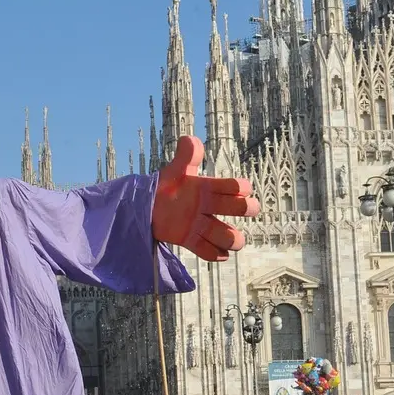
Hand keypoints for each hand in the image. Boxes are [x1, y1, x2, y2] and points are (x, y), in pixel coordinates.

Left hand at [151, 137, 257, 260]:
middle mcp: (210, 206)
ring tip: (231, 241)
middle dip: (247, 208)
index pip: (233, 186)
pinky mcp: (190, 239)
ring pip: (226, 235)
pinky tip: (217, 253)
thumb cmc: (165, 186)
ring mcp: (202, 225)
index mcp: (208, 188)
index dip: (241, 187)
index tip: (242, 189)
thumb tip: (191, 140)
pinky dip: (215, 254)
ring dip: (232, 239)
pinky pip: (207, 251)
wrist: (146, 205)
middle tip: (246, 209)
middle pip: (238, 208)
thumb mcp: (175, 170)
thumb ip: (185, 157)